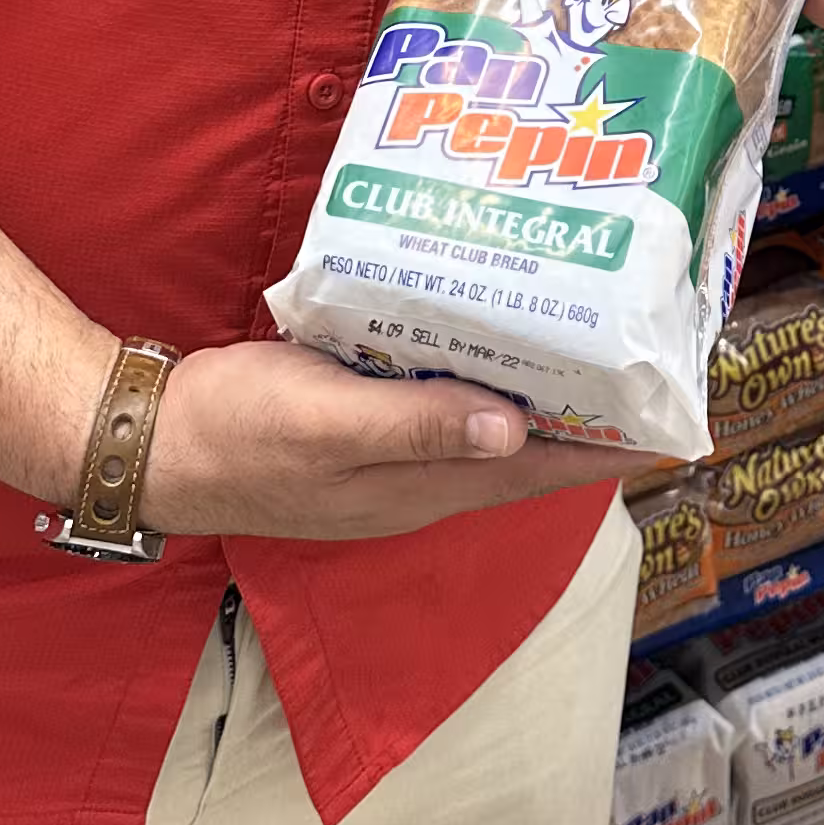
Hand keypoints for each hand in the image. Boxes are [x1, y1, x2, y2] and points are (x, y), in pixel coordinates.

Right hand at [140, 339, 610, 544]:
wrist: (147, 442)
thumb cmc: (235, 432)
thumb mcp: (327, 423)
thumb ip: (417, 425)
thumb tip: (516, 431)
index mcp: (423, 485)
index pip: (542, 473)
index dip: (611, 451)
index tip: (675, 421)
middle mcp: (418, 480)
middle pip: (527, 454)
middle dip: (591, 419)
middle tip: (648, 364)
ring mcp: (387, 460)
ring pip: (487, 430)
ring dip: (541, 397)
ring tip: (593, 346)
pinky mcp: (359, 429)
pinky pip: (441, 407)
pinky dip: (479, 379)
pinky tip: (487, 339)